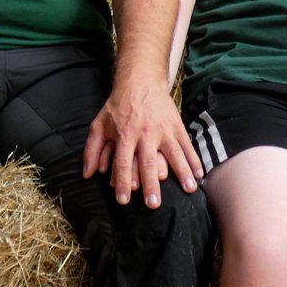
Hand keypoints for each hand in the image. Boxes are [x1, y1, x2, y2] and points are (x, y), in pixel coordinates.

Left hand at [83, 79, 201, 207]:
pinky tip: (200, 174)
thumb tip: (87, 174)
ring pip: (173, 153)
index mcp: (124, 134)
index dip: (122, 181)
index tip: (123, 200)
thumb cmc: (117, 107)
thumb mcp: (99, 125)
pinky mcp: (176, 126)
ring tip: (189, 190)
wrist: (140, 82)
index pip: (122, 162)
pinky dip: (194, 159)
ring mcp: (163, 130)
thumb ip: (92, 150)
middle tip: (153, 204)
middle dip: (150, 184)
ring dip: (182, 172)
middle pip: (148, 162)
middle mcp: (144, 133)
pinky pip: (187, 145)